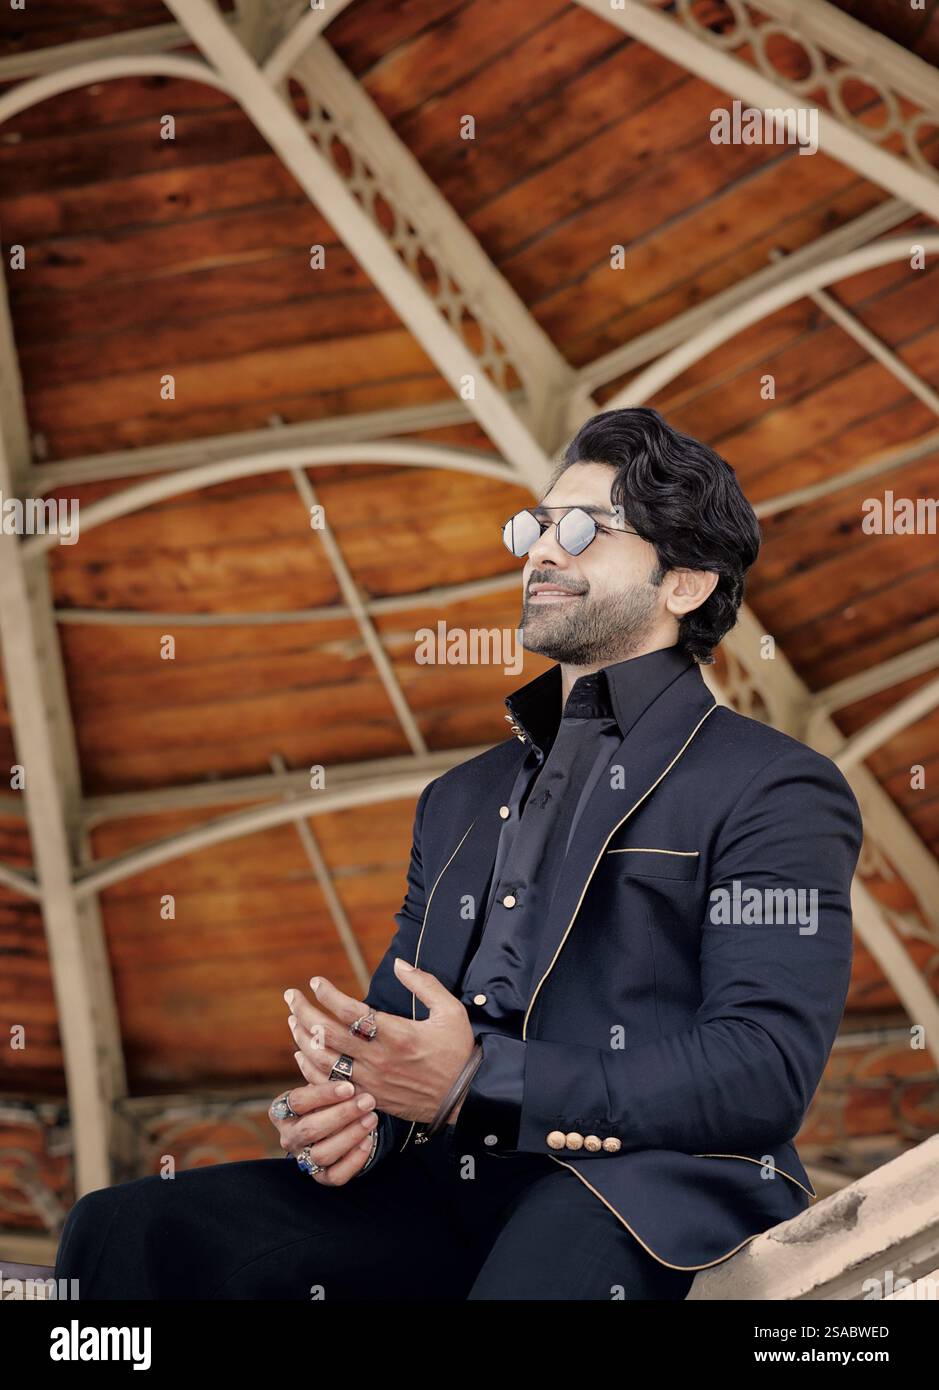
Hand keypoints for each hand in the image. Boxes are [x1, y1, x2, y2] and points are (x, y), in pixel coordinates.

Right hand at [268, 1076, 379, 1186]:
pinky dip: (353, 1160)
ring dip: (350, 1135)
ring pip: (322, 1153)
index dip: (324, 1094)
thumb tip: (322, 1038)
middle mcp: (288, 1137)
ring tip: (372, 1118)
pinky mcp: (321, 1177)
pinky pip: (335, 1175)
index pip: (298, 1101)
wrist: (336, 1125)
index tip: (349, 1086)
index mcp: (281, 1110)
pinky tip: (368, 1140)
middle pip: (310, 1129)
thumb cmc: (329, 1098)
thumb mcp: (323, 1083)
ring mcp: (303, 1158)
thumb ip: (323, 1071)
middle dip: (342, 1114)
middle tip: (368, 1101)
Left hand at [284, 960, 475, 1125]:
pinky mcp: (370, 1097)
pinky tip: (302, 1053)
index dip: (328, 994)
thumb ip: (423, 983)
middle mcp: (379, 1058)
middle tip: (291, 996)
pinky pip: (331, 1085)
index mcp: (397, 1034)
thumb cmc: (459, 1051)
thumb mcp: (450, 1010)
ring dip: (303, 1038)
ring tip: (293, 1020)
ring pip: (324, 1060)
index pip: (350, 1011)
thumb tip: (399, 963)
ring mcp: (371, 1081)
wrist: (466, 1097)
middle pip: (328, 1034)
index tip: (316, 982)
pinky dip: (311, 1069)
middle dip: (304, 1012)